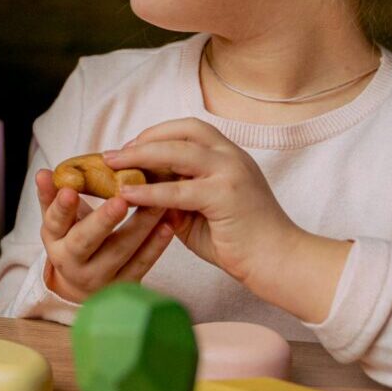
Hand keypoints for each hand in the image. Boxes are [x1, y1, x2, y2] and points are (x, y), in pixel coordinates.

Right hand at [34, 168, 173, 302]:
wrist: (83, 286)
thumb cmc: (72, 239)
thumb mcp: (58, 222)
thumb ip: (51, 196)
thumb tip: (43, 173)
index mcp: (55, 241)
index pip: (55, 222)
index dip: (61, 207)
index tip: (70, 191)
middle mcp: (73, 263)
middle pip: (86, 241)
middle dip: (104, 220)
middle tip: (120, 199)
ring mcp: (100, 277)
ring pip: (120, 251)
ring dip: (141, 226)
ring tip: (157, 202)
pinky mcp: (124, 285)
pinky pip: (141, 264)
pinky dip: (156, 245)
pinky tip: (168, 225)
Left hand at [106, 118, 351, 321]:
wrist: (279, 261)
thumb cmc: (240, 240)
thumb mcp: (201, 212)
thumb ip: (176, 197)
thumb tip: (140, 190)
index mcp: (229, 155)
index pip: (189, 128)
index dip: (157, 133)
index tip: (130, 147)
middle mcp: (231, 156)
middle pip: (182, 132)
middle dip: (142, 140)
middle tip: (113, 154)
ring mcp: (231, 172)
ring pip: (178, 152)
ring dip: (140, 156)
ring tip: (112, 166)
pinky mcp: (225, 196)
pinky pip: (179, 189)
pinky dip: (150, 191)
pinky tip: (128, 195)